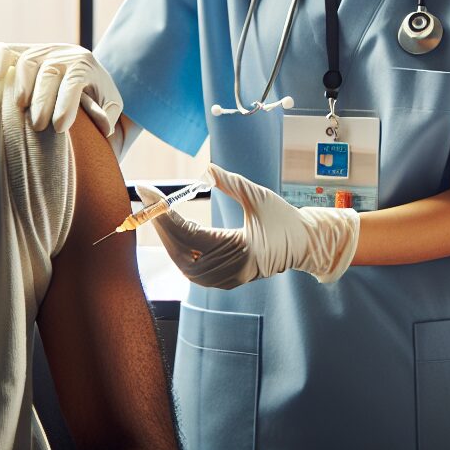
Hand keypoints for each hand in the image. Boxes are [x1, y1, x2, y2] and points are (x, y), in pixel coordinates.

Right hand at [0, 43, 122, 135]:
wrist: (83, 69)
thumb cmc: (94, 92)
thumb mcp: (109, 102)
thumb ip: (109, 113)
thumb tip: (104, 127)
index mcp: (85, 65)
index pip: (75, 81)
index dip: (66, 104)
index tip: (59, 128)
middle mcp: (63, 54)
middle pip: (49, 73)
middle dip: (42, 101)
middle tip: (39, 126)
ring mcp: (41, 50)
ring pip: (28, 61)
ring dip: (22, 85)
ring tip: (21, 107)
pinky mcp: (21, 50)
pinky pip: (6, 49)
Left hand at [137, 164, 359, 288]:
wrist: (303, 243)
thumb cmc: (284, 218)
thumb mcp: (259, 196)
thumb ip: (231, 183)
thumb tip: (206, 169)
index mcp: (241, 251)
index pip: (190, 234)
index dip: (164, 213)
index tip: (149, 193)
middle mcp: (231, 271)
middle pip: (181, 252)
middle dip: (160, 225)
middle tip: (146, 201)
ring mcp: (227, 279)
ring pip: (184, 264)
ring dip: (167, 239)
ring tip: (156, 214)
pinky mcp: (225, 280)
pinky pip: (193, 270)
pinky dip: (179, 251)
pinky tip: (172, 233)